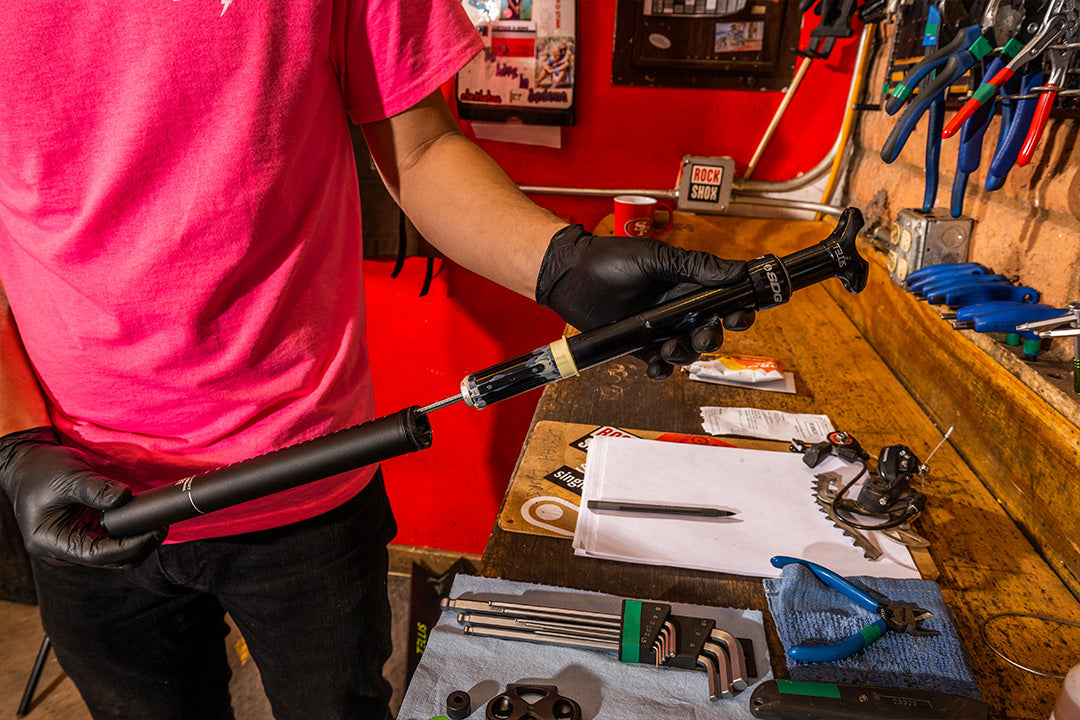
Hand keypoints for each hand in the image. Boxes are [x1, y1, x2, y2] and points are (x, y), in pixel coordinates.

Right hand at [0, 427, 165, 568]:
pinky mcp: (81, 535)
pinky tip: (143, 522)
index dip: (128, 547)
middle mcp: (59, 550)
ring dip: (136, 543)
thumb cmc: (41, 470)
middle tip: (162, 527)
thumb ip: (96, 489)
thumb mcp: (69, 476)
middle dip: (137, 547)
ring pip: (111, 556)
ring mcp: (71, 544)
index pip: (96, 555)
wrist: (27, 463)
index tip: (153, 532)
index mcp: (49, 540)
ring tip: (157, 524)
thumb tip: (125, 498)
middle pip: (107, 561)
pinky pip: (109, 543)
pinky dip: (127, 535)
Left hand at [535, 224, 753, 378]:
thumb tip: (737, 270)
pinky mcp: (639, 346)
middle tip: (702, 336)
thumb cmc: (610, 259)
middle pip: (710, 332)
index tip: (737, 316)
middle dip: (713, 338)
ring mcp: (659, 329)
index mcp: (688, 285)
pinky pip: (660, 366)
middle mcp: (678, 309)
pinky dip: (662, 371)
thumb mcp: (656, 258)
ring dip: (685, 355)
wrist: (570, 275)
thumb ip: (695, 266)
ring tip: (669, 349)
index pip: (724, 301)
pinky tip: (656, 366)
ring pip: (687, 352)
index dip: (737, 311)